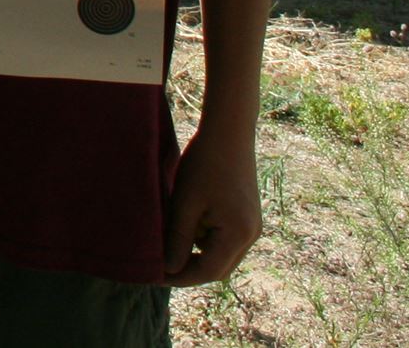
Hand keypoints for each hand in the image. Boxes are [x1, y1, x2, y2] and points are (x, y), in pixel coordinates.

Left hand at [163, 113, 262, 284]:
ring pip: (222, 255)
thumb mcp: (186, 203)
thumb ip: (179, 238)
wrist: (229, 133)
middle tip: (159, 265)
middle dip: (189, 269)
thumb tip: (171, 269)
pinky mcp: (248, 216)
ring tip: (168, 244)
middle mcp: (251, 235)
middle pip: (218, 268)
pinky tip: (185, 227)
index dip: (181, 277)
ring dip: (197, 254)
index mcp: (238, 234)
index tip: (156, 275)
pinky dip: (206, 240)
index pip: (209, 271)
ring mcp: (252, 226)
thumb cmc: (205, 164)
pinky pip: (226, 240)